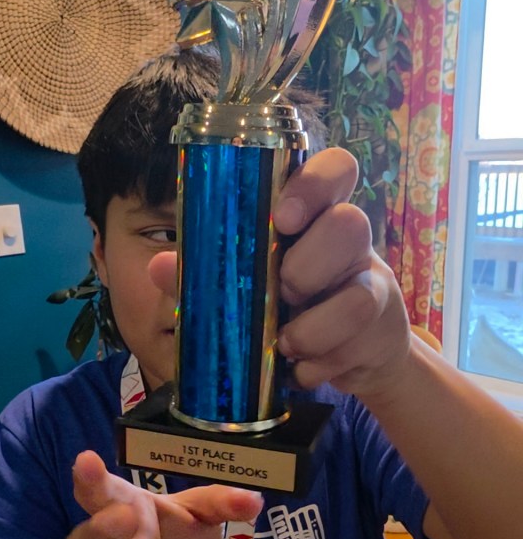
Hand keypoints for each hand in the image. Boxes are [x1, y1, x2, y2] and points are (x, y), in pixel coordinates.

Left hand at [149, 147, 410, 401]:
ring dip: (314, 328)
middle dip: (306, 266)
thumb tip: (156, 265)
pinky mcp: (382, 328)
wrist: (351, 356)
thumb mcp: (249, 284)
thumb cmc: (289, 306)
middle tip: (281, 293)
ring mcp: (373, 282)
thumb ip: (205, 273)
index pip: (336, 168)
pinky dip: (320, 364)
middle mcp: (351, 241)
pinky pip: (356, 344)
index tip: (283, 217)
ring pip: (360, 294)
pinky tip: (302, 370)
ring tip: (286, 343)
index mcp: (316, 215)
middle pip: (351, 224)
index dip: (315, 183)